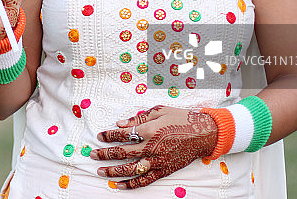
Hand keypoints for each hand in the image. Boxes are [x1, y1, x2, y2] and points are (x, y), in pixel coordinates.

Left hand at [91, 105, 216, 188]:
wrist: (203, 133)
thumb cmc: (180, 118)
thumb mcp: (159, 111)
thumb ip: (138, 118)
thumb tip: (120, 123)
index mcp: (149, 130)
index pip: (122, 134)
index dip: (109, 135)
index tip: (100, 136)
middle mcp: (151, 147)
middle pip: (122, 153)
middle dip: (105, 154)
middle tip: (93, 154)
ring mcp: (157, 161)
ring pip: (131, 169)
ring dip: (113, 171)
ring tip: (101, 171)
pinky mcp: (164, 170)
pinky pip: (145, 180)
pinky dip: (131, 184)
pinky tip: (119, 185)